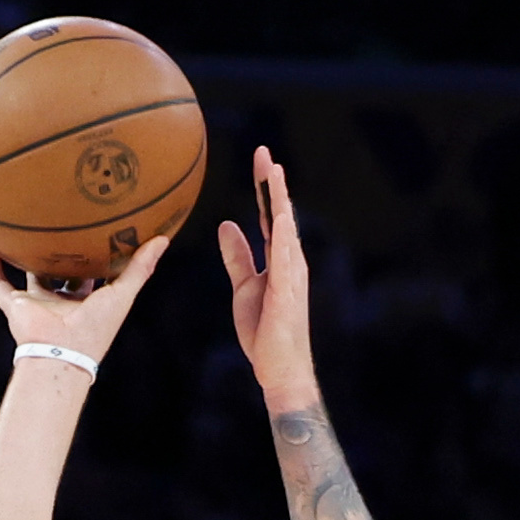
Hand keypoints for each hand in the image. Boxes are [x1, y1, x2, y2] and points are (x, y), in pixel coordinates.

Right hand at [0, 221, 172, 340]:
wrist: (62, 352)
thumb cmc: (96, 328)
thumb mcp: (123, 293)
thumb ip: (140, 268)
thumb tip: (163, 238)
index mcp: (86, 301)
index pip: (91, 274)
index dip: (94, 254)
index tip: (97, 230)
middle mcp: (60, 301)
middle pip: (59, 272)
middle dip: (59, 252)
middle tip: (60, 223)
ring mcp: (35, 304)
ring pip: (27, 275)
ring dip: (23, 256)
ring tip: (21, 230)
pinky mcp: (15, 306)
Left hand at [216, 146, 319, 404]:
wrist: (278, 368)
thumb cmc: (264, 330)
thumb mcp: (244, 286)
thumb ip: (238, 256)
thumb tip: (227, 225)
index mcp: (279, 258)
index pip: (271, 215)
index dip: (265, 188)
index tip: (260, 160)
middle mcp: (290, 260)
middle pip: (281, 213)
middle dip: (272, 182)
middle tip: (263, 152)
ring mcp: (292, 274)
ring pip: (286, 228)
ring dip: (280, 199)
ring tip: (273, 172)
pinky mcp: (287, 292)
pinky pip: (286, 258)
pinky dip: (284, 235)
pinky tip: (282, 215)